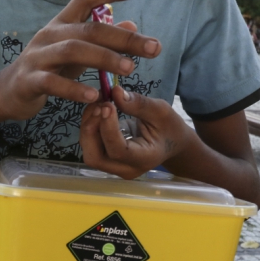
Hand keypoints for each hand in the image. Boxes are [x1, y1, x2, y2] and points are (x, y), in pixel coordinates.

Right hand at [0, 0, 161, 121]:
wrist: (8, 93)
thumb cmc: (48, 70)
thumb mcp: (76, 53)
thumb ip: (102, 40)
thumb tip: (133, 23)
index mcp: (62, 23)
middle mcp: (50, 34)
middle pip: (90, 29)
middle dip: (124, 38)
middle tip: (154, 48)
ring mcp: (38, 57)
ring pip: (73, 50)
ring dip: (104, 58)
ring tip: (129, 69)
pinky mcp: (29, 80)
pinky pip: (52, 82)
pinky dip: (74, 89)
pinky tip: (93, 95)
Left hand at [80, 86, 194, 178]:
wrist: (172, 142)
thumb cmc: (169, 127)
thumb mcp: (161, 111)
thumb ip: (138, 104)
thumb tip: (115, 91)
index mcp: (144, 159)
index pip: (118, 150)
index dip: (108, 128)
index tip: (106, 105)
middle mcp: (127, 169)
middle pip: (95, 157)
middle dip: (91, 130)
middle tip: (99, 105)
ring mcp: (115, 168)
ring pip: (89, 153)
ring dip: (88, 128)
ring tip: (98, 105)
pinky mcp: (108, 161)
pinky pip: (91, 147)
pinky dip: (90, 129)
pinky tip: (97, 111)